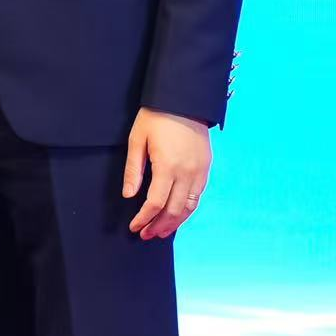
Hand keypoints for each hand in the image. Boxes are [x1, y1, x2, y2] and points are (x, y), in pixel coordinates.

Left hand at [123, 107, 211, 240]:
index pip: (156, 203)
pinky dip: (187, 210)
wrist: (184, 100)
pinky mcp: (206, 168)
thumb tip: (129, 195)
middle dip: (159, 226)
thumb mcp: (137, 139)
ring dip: (175, 223)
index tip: (135, 227)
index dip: (144, 218)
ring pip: (189, 207)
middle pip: (174, 210)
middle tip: (146, 235)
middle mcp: (187, 173)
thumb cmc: (155, 117)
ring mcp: (199, 172)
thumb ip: (134, 170)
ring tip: (161, 232)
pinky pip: (198, 196)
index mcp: (167, 166)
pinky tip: (178, 215)